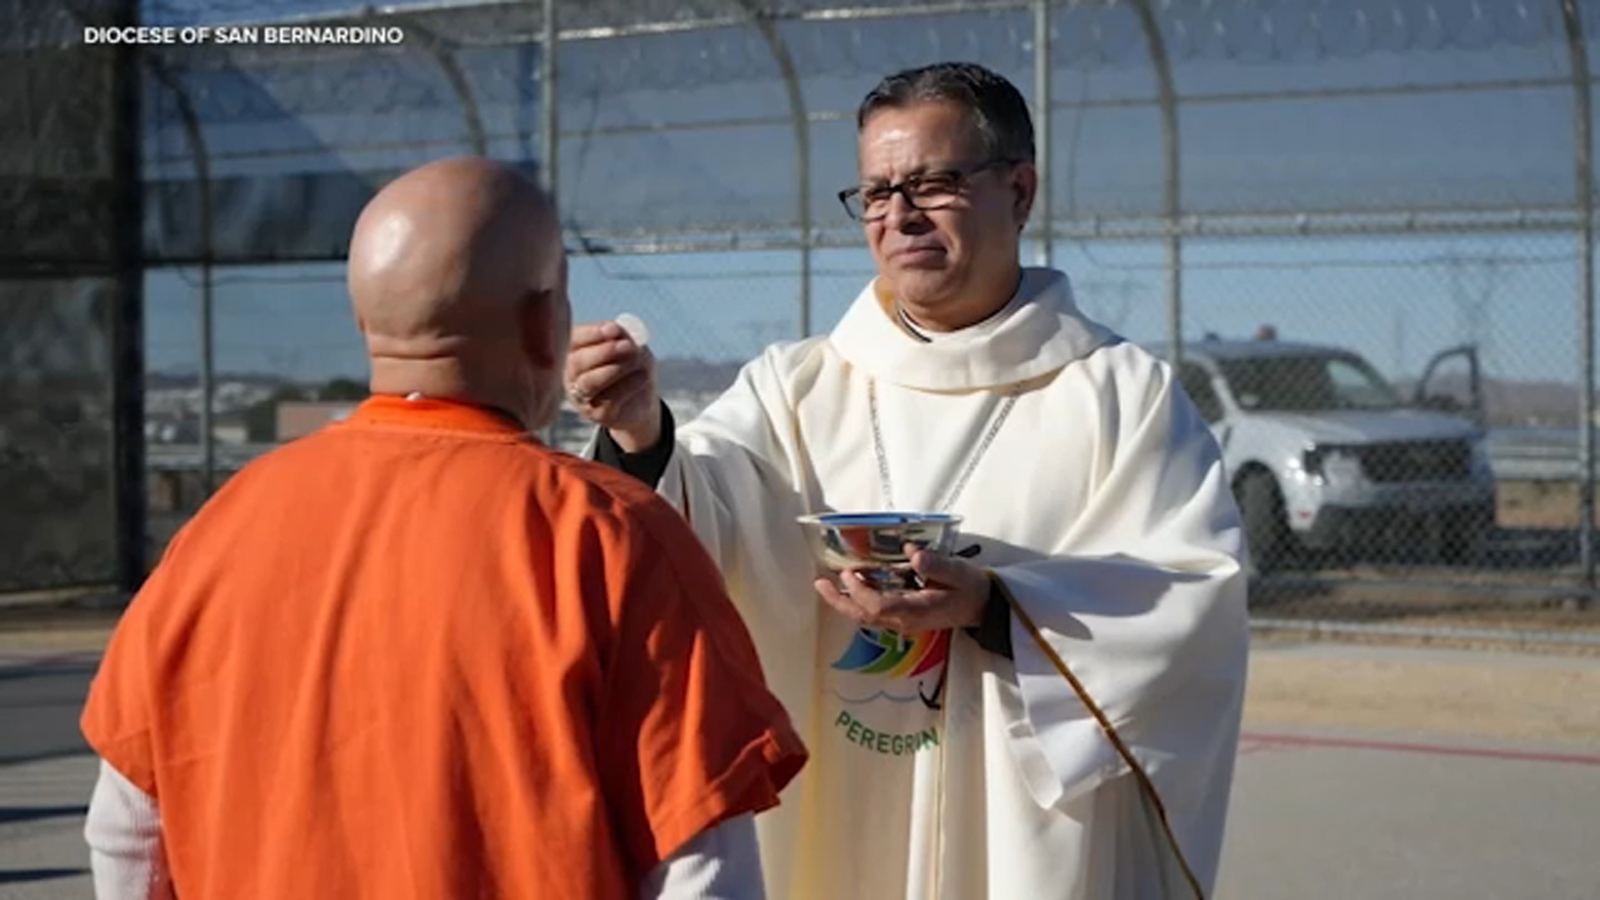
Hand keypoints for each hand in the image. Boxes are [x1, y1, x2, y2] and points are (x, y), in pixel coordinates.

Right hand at [565, 321, 661, 450]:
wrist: (643, 397)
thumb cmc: (632, 365)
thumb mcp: (631, 346)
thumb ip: (622, 336)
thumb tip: (615, 329)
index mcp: (575, 351)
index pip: (574, 339)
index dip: (591, 333)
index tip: (613, 328)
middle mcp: (572, 374)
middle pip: (577, 362)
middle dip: (603, 351)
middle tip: (627, 346)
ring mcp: (582, 396)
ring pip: (590, 383)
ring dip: (614, 369)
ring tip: (635, 360)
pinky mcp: (597, 414)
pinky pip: (608, 400)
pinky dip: (628, 386)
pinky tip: (642, 377)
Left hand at [814, 543, 990, 633]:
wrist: (984, 607)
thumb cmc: (971, 588)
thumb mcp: (959, 572)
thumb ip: (937, 564)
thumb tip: (912, 554)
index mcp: (916, 611)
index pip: (879, 606)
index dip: (860, 591)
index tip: (849, 572)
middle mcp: (904, 621)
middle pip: (864, 616)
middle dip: (840, 601)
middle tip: (819, 583)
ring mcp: (903, 622)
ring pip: (866, 617)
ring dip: (845, 603)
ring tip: (826, 585)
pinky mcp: (904, 618)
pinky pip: (874, 614)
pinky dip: (858, 602)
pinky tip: (852, 587)